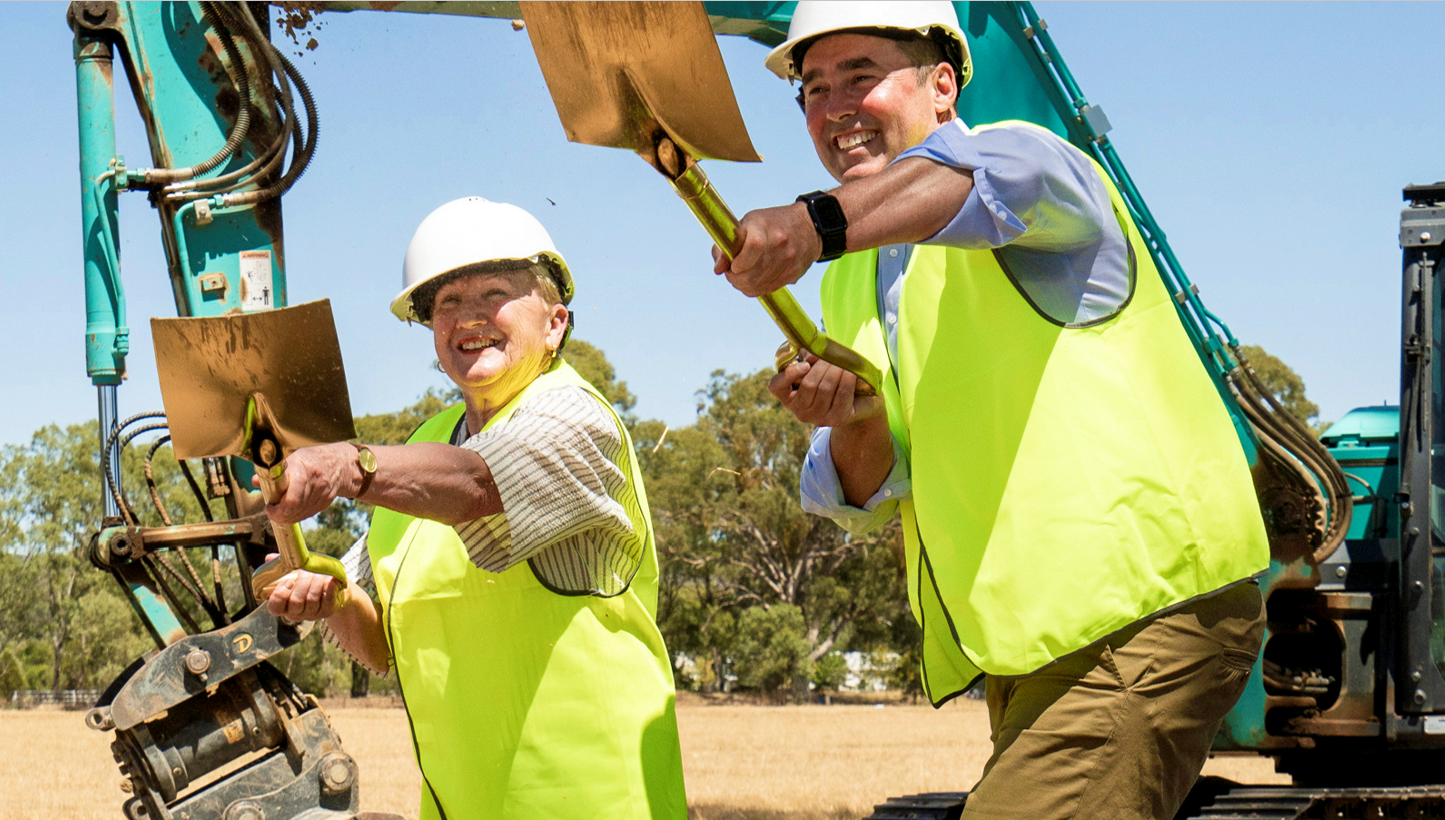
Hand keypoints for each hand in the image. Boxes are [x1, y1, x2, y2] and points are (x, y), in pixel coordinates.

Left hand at [253, 442, 358, 524]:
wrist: (341, 464)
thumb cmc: (312, 459)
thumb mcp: (294, 458)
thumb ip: (274, 471)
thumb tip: (254, 481)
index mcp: (304, 470)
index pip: (292, 498)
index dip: (277, 508)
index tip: (268, 506)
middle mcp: (314, 484)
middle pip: (294, 509)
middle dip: (279, 514)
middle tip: (271, 511)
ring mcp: (321, 495)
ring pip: (299, 514)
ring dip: (287, 516)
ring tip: (279, 510)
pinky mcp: (324, 503)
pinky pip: (306, 514)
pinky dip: (296, 515)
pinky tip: (291, 509)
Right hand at [265, 563, 341, 621]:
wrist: (329, 586)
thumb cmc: (306, 579)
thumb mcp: (292, 572)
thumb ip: (281, 566)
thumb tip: (270, 558)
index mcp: (283, 605)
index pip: (275, 607)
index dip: (280, 595)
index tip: (289, 581)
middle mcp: (296, 613)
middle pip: (296, 602)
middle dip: (302, 583)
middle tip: (307, 572)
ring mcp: (311, 614)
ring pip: (312, 600)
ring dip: (316, 582)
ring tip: (320, 572)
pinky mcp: (327, 611)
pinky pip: (328, 601)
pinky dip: (330, 588)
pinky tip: (332, 579)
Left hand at [713, 202, 822, 297]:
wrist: (810, 228)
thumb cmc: (772, 223)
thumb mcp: (747, 223)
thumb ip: (726, 245)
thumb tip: (718, 270)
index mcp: (765, 226)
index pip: (753, 246)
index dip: (739, 262)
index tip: (733, 266)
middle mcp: (779, 244)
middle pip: (751, 274)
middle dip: (734, 277)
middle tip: (732, 271)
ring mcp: (788, 262)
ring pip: (756, 286)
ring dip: (742, 284)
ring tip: (742, 273)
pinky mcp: (792, 275)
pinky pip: (766, 290)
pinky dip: (755, 287)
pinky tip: (754, 277)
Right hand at [768, 355, 883, 428]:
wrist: (855, 398)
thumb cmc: (827, 376)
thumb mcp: (812, 364)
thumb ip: (808, 356)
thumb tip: (814, 354)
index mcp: (787, 395)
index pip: (777, 386)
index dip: (789, 374)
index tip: (805, 365)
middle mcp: (799, 410)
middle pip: (809, 384)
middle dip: (822, 366)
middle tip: (833, 355)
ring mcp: (817, 417)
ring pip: (825, 389)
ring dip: (836, 370)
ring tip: (843, 360)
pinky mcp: (836, 419)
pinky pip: (841, 395)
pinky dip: (847, 380)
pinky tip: (851, 371)